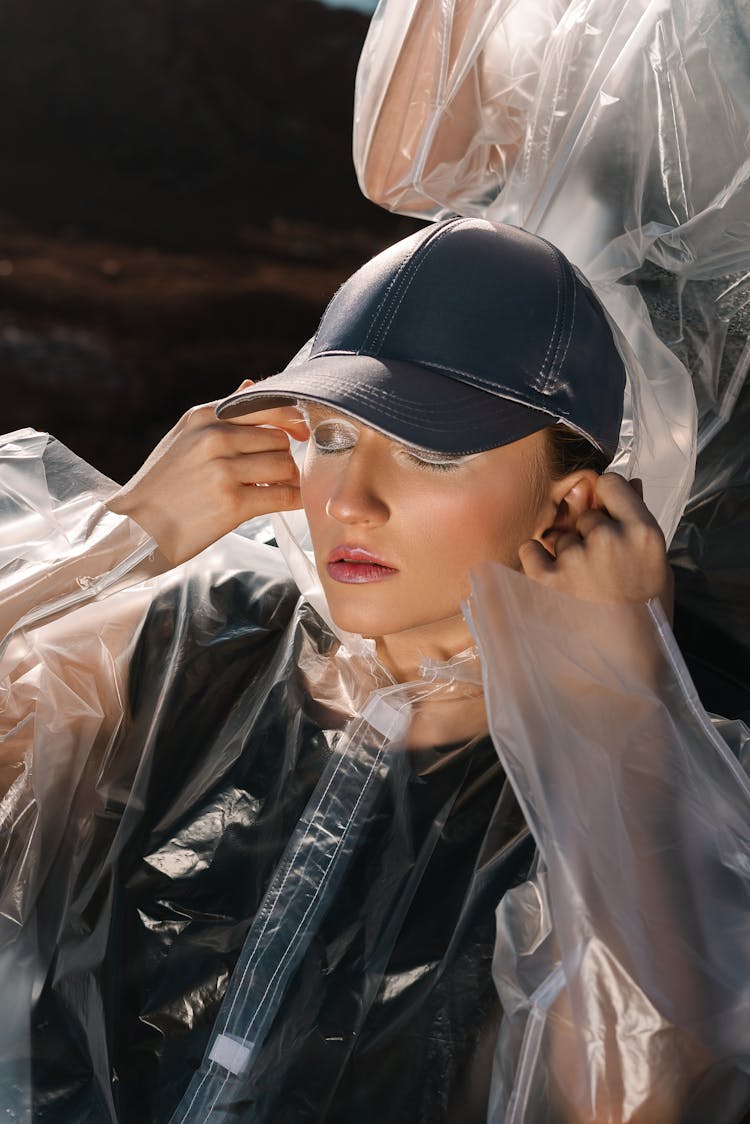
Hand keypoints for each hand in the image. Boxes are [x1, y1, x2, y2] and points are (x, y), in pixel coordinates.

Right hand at [107, 382, 309, 563]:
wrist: (137, 528)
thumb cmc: (162, 484)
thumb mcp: (183, 437)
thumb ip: (220, 412)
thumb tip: (249, 384)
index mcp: (204, 416)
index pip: (265, 404)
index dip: (290, 420)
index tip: (298, 433)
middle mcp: (215, 437)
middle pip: (279, 438)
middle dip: (282, 457)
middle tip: (273, 474)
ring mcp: (223, 469)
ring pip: (285, 466)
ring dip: (286, 480)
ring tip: (272, 489)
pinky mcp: (233, 502)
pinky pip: (283, 496)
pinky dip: (291, 501)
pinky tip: (281, 503)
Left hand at [518, 474, 673, 621]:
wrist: (625, 665)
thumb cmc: (646, 616)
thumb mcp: (657, 565)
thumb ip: (639, 521)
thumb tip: (630, 482)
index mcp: (643, 532)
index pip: (611, 484)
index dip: (604, 497)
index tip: (604, 513)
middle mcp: (609, 538)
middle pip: (585, 514)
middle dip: (587, 535)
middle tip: (600, 570)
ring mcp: (576, 558)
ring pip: (560, 536)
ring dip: (564, 555)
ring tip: (583, 589)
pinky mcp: (547, 578)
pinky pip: (531, 550)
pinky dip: (537, 562)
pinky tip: (554, 583)